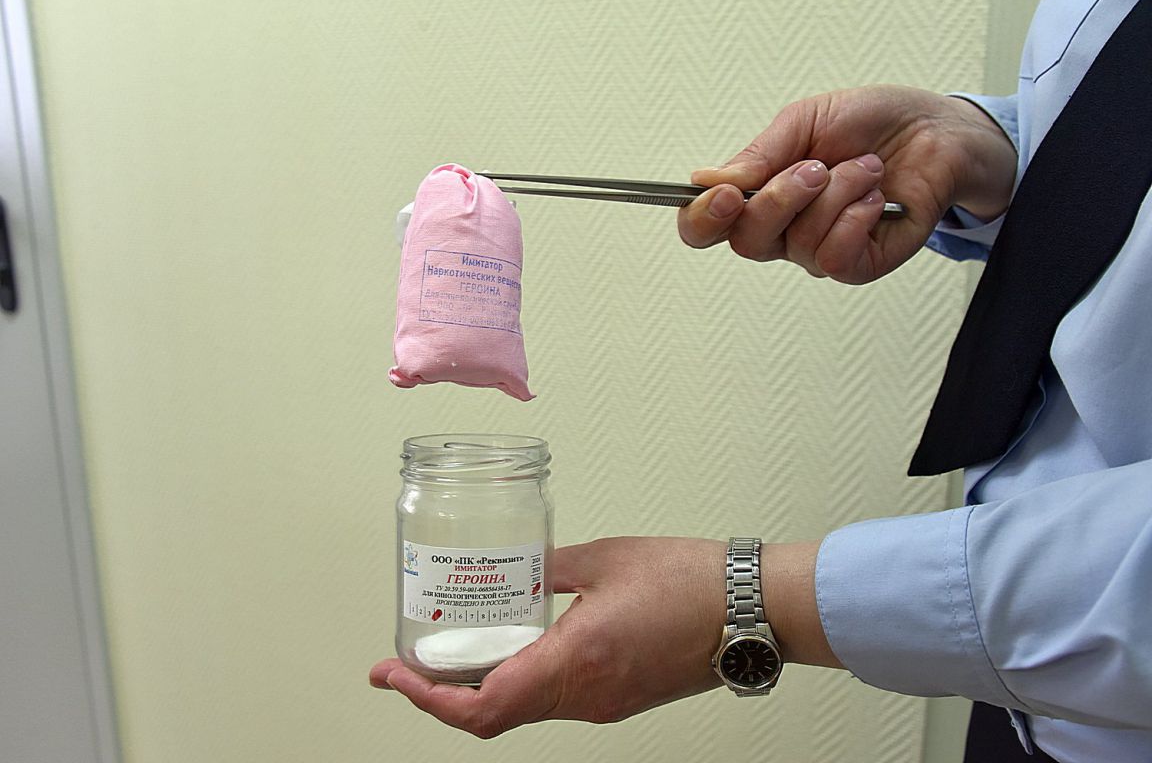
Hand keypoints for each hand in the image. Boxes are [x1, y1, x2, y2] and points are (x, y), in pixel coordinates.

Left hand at [371, 537, 726, 736]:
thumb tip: (517, 568)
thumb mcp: (605, 559)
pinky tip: (513, 648)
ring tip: (455, 650)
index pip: (481, 706)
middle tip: (410, 665)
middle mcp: (585, 697)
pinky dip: (520, 682)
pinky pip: (555, 701)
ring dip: (482, 688)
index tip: (392, 674)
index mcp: (575, 661)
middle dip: (442, 696)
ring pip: (524, 710)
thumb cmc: (690, 582)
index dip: (426, 698)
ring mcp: (604, 704)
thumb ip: (549, 566)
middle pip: (494, 716)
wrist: (750, 610)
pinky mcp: (621, 698)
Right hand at [678, 85, 1016, 283]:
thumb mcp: (805, 120)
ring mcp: (817, 250)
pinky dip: (855, 219)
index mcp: (757, 194)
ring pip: (798, 243)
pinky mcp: (857, 264)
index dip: (701, 218)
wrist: (935, 131)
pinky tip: (874, 199)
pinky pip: (834, 257)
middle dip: (780, 198)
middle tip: (815, 166)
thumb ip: (759, 153)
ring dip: (836, 194)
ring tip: (864, 169)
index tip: (722, 194)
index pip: (705, 226)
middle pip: (746, 240)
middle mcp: (781, 230)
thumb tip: (708, 179)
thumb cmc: (870, 124)